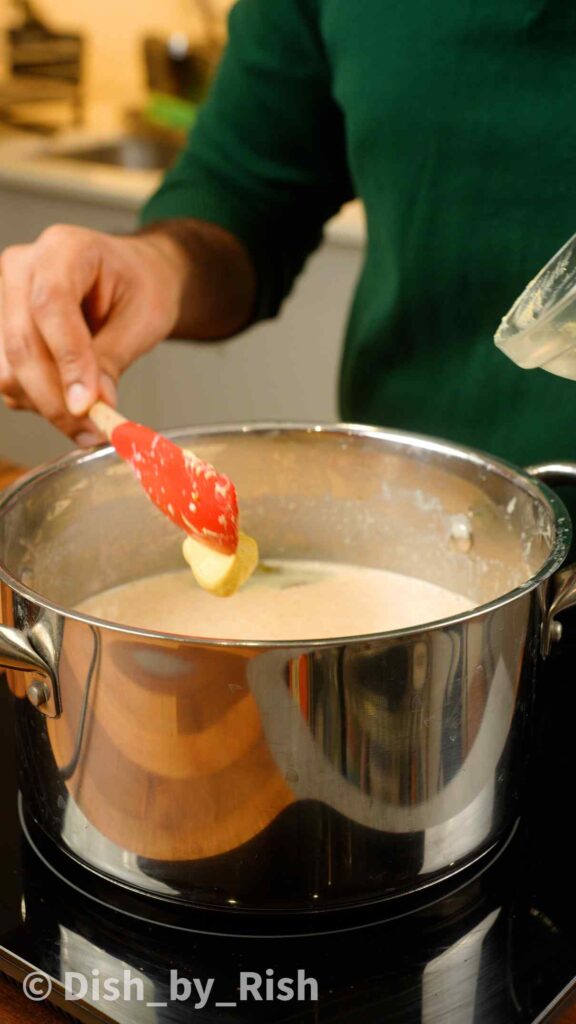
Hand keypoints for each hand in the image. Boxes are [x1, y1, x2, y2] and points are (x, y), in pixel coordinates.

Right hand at [0, 225, 184, 443]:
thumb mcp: (144, 319)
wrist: (132, 279)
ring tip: (88, 419)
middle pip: (22, 343)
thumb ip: (113, 359)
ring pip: (8, 368)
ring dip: (46, 404)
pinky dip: (38, 401)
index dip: (67, 360)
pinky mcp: (0, 330)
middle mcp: (22, 268)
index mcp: (64, 248)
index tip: (87, 405)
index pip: (51, 305)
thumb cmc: (141, 287)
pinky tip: (69, 400)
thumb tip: (93, 407)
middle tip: (93, 431)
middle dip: (56, 399)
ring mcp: (4, 299)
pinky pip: (8, 377)